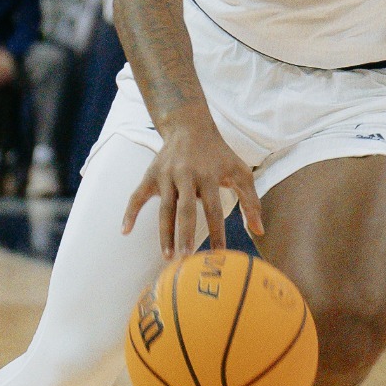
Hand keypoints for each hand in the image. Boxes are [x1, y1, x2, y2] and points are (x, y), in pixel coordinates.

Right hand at [121, 124, 262, 255]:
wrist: (189, 127)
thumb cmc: (219, 155)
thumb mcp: (240, 172)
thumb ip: (251, 201)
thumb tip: (260, 231)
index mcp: (209, 175)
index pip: (213, 208)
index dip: (217, 231)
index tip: (219, 254)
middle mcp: (186, 174)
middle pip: (185, 209)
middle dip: (185, 234)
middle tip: (186, 258)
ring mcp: (166, 175)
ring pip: (163, 208)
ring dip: (164, 233)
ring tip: (168, 256)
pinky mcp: (151, 175)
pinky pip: (137, 196)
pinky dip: (129, 212)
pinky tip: (125, 231)